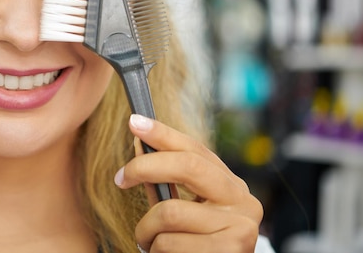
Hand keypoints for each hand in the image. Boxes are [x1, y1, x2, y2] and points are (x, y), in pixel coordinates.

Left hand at [114, 114, 263, 252]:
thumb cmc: (193, 244)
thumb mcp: (181, 209)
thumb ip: (163, 179)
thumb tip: (138, 141)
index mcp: (231, 185)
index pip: (195, 149)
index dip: (163, 134)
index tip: (135, 122)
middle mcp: (242, 201)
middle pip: (188, 166)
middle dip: (145, 167)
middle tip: (120, 179)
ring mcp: (240, 227)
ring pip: (169, 213)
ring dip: (146, 230)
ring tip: (149, 241)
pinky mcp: (230, 251)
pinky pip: (170, 243)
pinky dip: (156, 251)